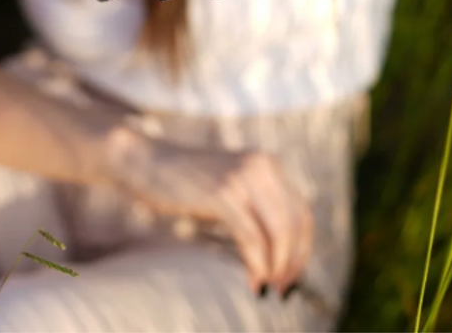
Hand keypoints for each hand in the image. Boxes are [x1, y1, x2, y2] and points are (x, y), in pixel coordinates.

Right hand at [105, 127, 313, 293]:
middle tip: (281, 289)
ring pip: (278, 232)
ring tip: (266, 287)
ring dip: (277, 267)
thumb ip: (256, 208)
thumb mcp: (230, 190)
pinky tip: (252, 280)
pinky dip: (257, 264)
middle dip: (293, 262)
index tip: (291, 276)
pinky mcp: (222, 193)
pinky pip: (252, 237)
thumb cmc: (186, 183)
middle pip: (294, 224)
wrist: (148, 162)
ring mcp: (241, 177)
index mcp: (266, 164)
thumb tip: (282, 255)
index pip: (302, 213)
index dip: (302, 250)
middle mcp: (260, 166)